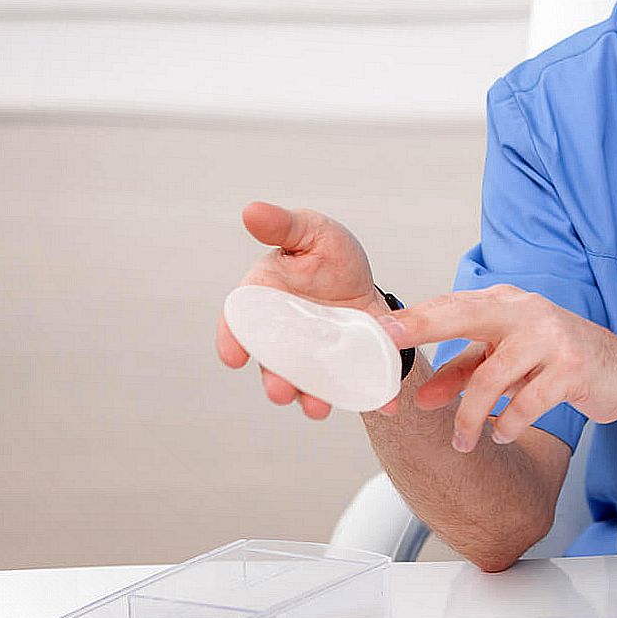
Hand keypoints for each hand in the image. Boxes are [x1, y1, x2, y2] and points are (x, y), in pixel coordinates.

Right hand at [215, 201, 392, 419]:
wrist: (360, 275)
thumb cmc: (325, 251)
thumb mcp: (310, 230)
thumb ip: (282, 226)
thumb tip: (251, 210)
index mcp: (267, 300)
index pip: (240, 322)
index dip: (232, 339)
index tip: (232, 356)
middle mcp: (287, 334)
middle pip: (274, 361)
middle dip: (275, 379)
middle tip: (280, 391)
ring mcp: (317, 352)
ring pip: (310, 379)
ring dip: (313, 395)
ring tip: (318, 407)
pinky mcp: (350, 359)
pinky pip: (359, 378)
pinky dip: (372, 394)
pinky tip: (385, 402)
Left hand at [385, 285, 616, 451]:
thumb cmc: (559, 361)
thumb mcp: (508, 362)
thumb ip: (465, 372)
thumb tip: (420, 397)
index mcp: (508, 303)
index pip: (452, 306)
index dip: (414, 318)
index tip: (379, 328)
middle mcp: (528, 311)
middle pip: (466, 316)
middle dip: (424, 327)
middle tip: (391, 343)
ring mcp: (552, 337)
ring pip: (492, 377)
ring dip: (470, 417)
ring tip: (463, 442)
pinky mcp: (572, 367)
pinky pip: (526, 403)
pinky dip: (508, 424)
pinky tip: (504, 433)